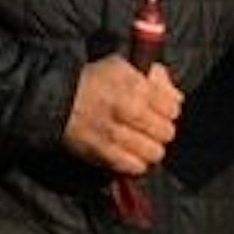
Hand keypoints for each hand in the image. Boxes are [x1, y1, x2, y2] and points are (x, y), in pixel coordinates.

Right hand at [62, 50, 183, 184]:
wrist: (55, 100)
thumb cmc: (93, 81)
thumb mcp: (122, 66)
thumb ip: (154, 78)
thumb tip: (177, 97)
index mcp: (135, 85)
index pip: (173, 108)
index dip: (168, 110)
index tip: (158, 110)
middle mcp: (128, 109)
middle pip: (166, 132)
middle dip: (160, 130)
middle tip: (149, 127)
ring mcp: (116, 134)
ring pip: (154, 152)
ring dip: (149, 148)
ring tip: (140, 142)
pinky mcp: (104, 154)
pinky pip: (135, 167)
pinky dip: (135, 163)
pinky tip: (129, 153)